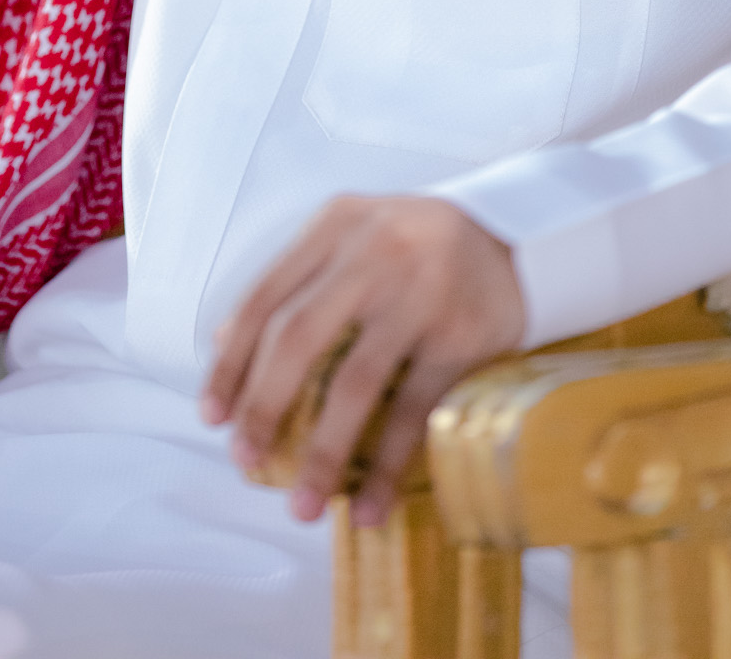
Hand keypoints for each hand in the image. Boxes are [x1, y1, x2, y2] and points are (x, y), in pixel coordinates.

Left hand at [201, 194, 523, 527]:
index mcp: (335, 225)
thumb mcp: (351, 238)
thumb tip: (223, 343)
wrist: (516, 237)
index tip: (213, 416)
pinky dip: (387, 464)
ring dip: (322, 451)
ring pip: (355, 382)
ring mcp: (420, 294)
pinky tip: (369, 505)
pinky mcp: (462, 336)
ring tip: (304, 504)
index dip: (232, 362)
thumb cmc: (414, 244)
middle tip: (246, 462)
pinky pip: (415, 410)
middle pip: (298, 337)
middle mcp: (373, 252)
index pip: (265, 297)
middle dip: (264, 408)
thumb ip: (295, 280)